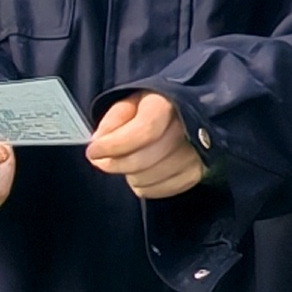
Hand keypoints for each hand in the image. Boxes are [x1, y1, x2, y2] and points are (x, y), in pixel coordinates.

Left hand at [85, 91, 208, 200]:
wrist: (192, 114)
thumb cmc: (159, 106)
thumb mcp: (134, 100)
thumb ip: (115, 118)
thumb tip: (99, 141)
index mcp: (169, 103)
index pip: (143, 131)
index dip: (114, 145)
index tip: (94, 151)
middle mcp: (188, 129)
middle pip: (143, 160)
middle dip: (115, 163)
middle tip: (102, 159)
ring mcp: (196, 154)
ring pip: (149, 178)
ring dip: (131, 174)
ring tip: (128, 161)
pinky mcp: (197, 173)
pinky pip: (161, 190)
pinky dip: (145, 185)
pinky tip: (142, 172)